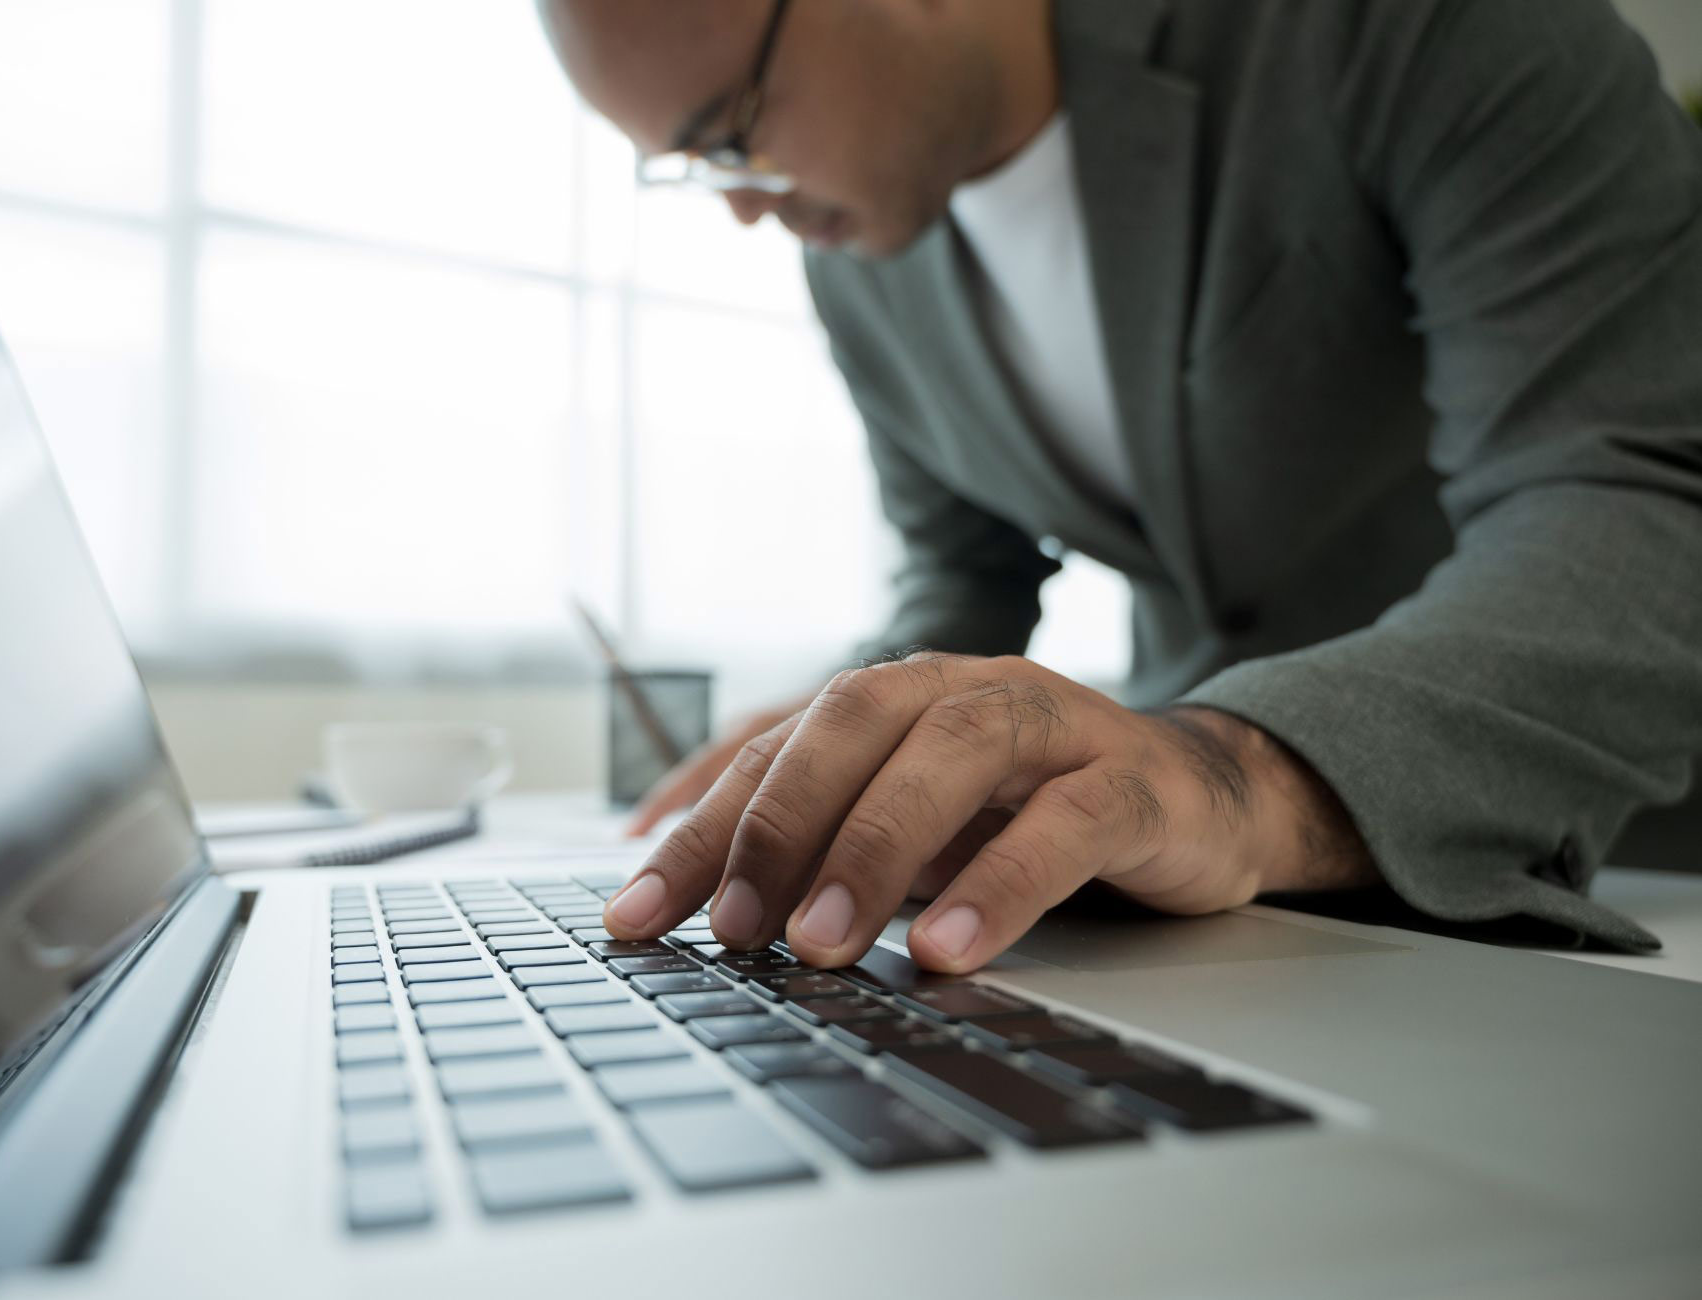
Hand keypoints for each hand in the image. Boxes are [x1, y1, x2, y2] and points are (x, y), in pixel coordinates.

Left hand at [603, 653, 1374, 970]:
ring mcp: (1055, 724)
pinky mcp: (1136, 781)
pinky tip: (949, 946)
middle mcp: (964, 688)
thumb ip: (811, 839)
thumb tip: (676, 888)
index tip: (634, 913)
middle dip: (776, 824)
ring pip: (956, 752)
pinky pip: (1069, 820)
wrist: (1198, 799)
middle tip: (727, 926)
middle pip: (852, 723)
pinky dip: (1004, 879)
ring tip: (821, 943)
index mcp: (895, 698)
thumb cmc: (1026, 812)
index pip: (775, 746)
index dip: (696, 824)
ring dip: (876, 846)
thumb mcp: (907, 824)